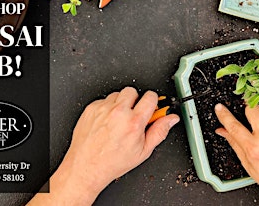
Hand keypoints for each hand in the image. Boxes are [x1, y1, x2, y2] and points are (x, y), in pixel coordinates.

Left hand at [29, 87, 179, 204]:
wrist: (87, 166)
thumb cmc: (113, 162)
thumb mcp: (143, 151)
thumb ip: (160, 131)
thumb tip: (171, 119)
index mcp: (134, 122)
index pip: (150, 97)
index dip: (153, 102)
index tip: (151, 107)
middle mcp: (118, 113)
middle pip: (133, 91)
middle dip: (136, 101)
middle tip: (133, 115)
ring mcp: (103, 109)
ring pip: (118, 94)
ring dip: (121, 104)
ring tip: (118, 120)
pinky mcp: (91, 108)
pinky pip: (104, 100)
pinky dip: (107, 108)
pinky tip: (107, 122)